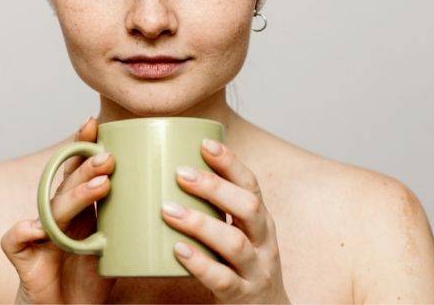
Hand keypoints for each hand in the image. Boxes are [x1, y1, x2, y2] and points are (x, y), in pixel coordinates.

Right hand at [0, 117, 116, 303]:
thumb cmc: (90, 280)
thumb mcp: (118, 247)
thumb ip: (134, 222)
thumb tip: (173, 197)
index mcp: (79, 209)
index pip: (80, 170)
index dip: (85, 146)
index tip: (97, 124)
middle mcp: (58, 216)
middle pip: (69, 183)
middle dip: (87, 167)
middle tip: (110, 158)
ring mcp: (39, 235)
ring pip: (52, 208)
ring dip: (74, 194)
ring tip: (99, 185)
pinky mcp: (24, 257)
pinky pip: (16, 240)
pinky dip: (22, 231)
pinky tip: (33, 227)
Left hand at [160, 138, 289, 303]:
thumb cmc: (240, 268)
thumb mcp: (236, 233)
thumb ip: (213, 209)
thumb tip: (171, 170)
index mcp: (260, 221)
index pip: (251, 184)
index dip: (230, 162)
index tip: (205, 143)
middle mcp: (264, 242)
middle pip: (248, 207)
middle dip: (214, 187)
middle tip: (180, 173)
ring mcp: (256, 271)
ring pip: (235, 243)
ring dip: (200, 224)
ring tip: (168, 210)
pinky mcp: (243, 296)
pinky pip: (222, 279)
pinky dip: (200, 263)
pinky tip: (178, 250)